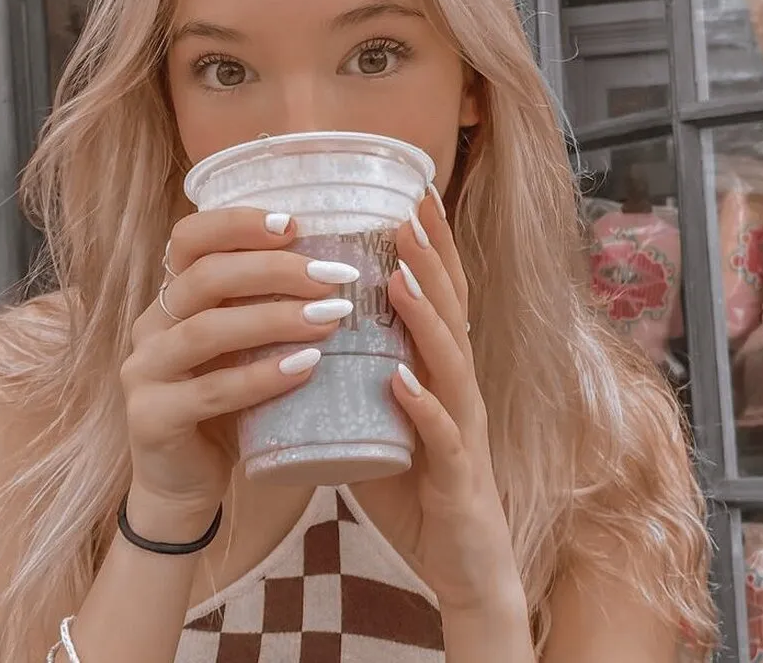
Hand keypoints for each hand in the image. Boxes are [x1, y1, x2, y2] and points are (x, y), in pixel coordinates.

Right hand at [120, 208, 357, 539]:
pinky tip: (305, 367)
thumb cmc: (227, 405)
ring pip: (207, 330)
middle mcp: (151, 325)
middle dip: (274, 270)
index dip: (238, 223)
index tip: (295, 224)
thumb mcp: (246, 348)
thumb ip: (270, 310)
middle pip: (206, 277)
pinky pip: (210, 391)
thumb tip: (343, 267)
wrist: (184, 485)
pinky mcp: (151, 418)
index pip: (189, 238)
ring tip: (331, 316)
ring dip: (274, 319)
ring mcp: (144, 372)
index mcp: (172, 297)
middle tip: (334, 276)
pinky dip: (261, 377)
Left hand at [370, 191, 525, 617]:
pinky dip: (422, 405)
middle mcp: (459, 390)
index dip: (430, 247)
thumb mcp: (381, 422)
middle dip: (429, 259)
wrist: (462, 566)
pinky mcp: (457, 476)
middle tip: (406, 210)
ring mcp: (463, 430)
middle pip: (451, 312)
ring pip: (451, 362)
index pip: (440, 297)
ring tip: (398, 278)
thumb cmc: (419, 488)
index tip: (411, 196)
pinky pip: (440, 436)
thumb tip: (300, 340)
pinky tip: (398, 380)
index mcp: (441, 374)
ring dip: (425, 318)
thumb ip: (352, 381)